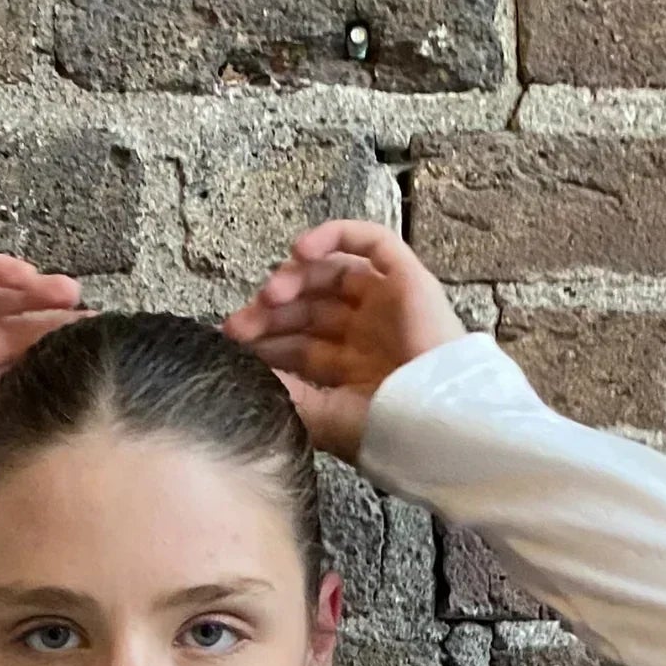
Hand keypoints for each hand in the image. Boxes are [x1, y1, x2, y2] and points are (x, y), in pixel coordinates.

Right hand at [0, 253, 94, 479]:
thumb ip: (10, 397)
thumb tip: (59, 382)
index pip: (12, 365)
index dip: (49, 352)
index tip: (90, 346)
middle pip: (6, 330)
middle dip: (46, 320)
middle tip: (88, 314)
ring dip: (28, 292)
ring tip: (69, 292)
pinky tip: (28, 275)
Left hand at [219, 220, 469, 463]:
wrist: (435, 423)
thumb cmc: (386, 430)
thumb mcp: (320, 416)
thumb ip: (283, 390)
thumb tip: (242, 369)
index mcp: (348, 369)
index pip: (296, 342)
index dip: (262, 337)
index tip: (231, 341)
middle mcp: (366, 334)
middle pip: (307, 307)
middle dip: (270, 312)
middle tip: (241, 323)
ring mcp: (386, 304)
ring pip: (331, 274)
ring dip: (295, 277)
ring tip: (271, 294)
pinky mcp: (407, 278)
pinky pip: (371, 242)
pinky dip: (334, 236)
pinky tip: (302, 251)